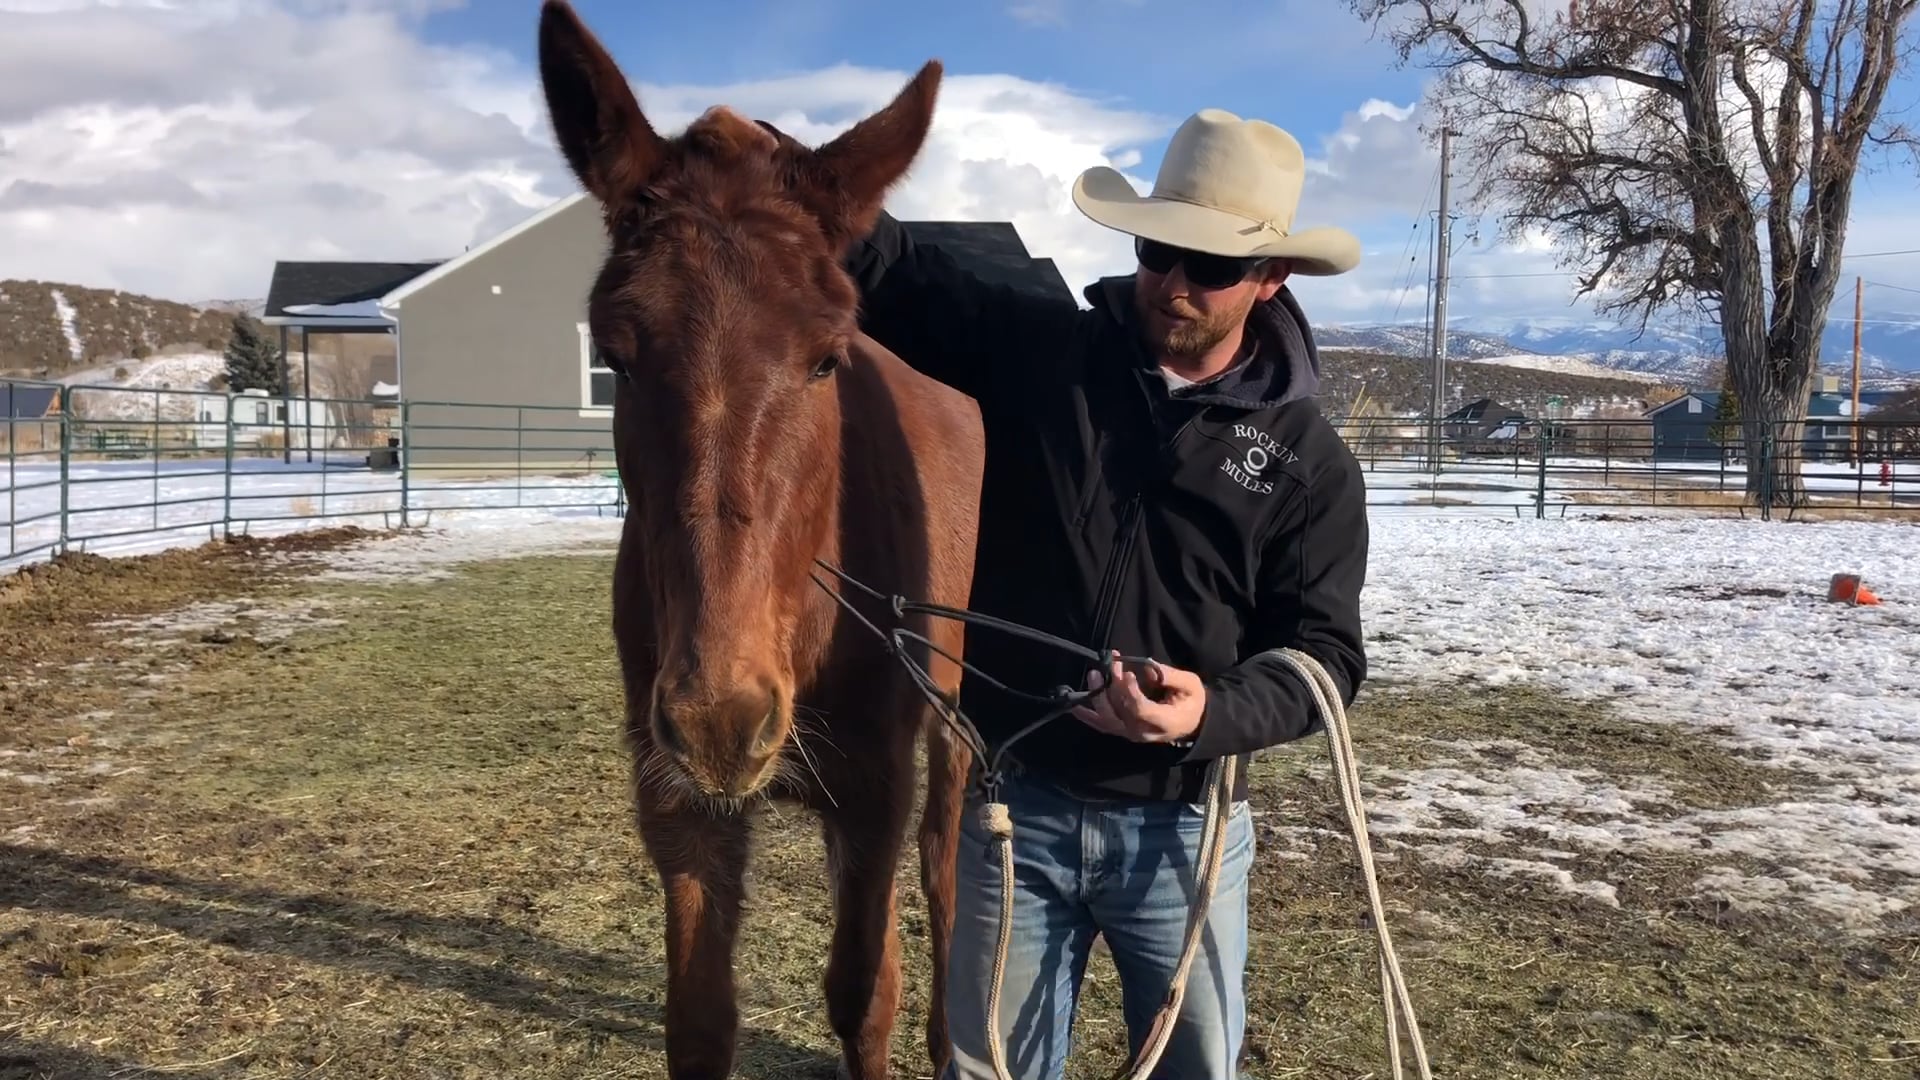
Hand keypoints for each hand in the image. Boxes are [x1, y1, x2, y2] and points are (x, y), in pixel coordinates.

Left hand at [1072, 651, 1205, 744]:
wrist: (1191, 723)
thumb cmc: (1191, 702)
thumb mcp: (1191, 685)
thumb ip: (1171, 676)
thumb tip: (1149, 667)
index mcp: (1164, 721)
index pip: (1140, 710)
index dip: (1130, 692)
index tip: (1127, 672)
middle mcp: (1144, 732)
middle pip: (1121, 713)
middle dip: (1112, 687)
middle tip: (1110, 665)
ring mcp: (1131, 734)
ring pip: (1108, 719)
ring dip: (1098, 696)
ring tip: (1094, 674)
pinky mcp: (1122, 730)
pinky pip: (1102, 725)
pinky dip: (1086, 715)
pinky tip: (1073, 704)